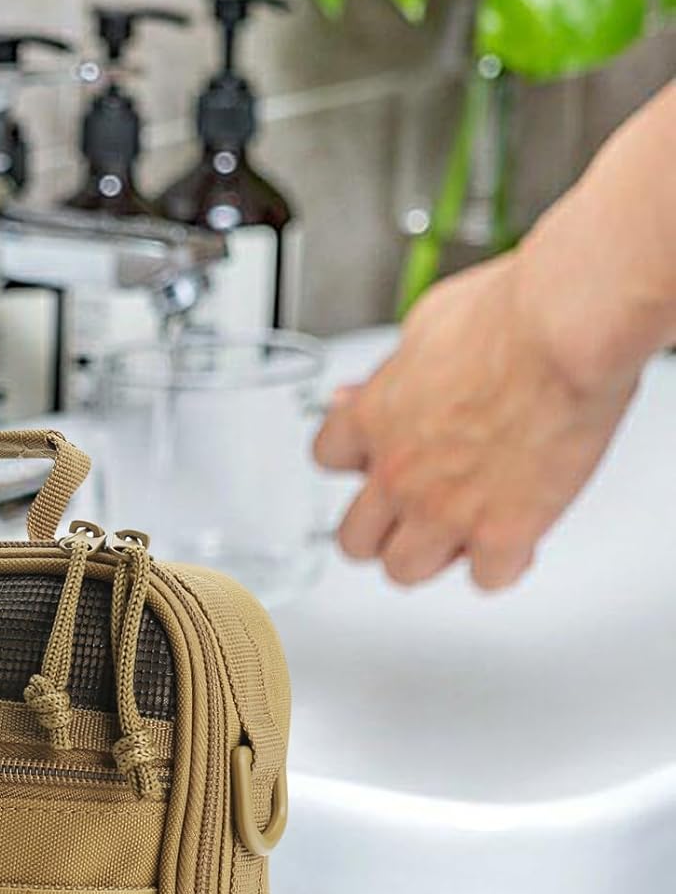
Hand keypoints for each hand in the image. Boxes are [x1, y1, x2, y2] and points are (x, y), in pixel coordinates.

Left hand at [313, 251, 637, 589]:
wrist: (567, 328)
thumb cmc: (511, 314)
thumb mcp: (425, 326)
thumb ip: (392, 373)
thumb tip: (366, 389)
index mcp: (372, 419)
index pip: (327, 460)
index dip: (355, 462)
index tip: (376, 459)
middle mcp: (396, 473)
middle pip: (354, 539)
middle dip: (382, 529)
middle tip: (413, 514)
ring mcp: (444, 510)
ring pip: (404, 571)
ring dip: (431, 555)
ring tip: (460, 533)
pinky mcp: (501, 533)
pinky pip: (486, 579)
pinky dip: (502, 564)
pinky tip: (516, 541)